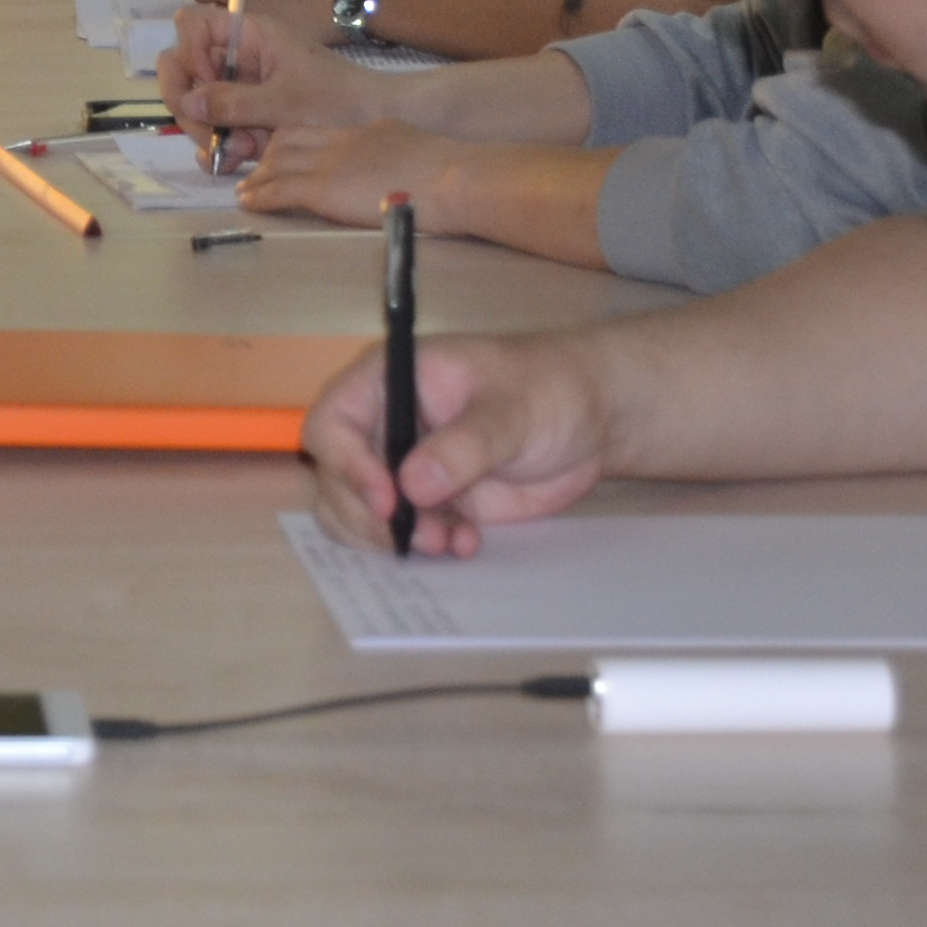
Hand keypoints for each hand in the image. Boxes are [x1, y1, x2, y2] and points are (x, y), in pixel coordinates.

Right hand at [159, 7, 394, 153]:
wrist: (375, 124)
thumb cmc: (338, 100)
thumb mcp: (286, 101)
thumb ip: (234, 102)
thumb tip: (187, 103)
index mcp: (249, 34)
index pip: (191, 25)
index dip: (188, 51)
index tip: (206, 81)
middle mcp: (238, 57)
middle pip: (184, 69)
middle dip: (193, 105)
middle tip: (212, 134)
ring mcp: (239, 88)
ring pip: (196, 105)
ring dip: (210, 132)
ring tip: (244, 152)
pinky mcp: (244, 117)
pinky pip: (213, 128)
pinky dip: (220, 147)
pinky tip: (241, 160)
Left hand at [238, 119, 460, 225]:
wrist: (453, 178)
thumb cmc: (453, 175)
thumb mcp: (419, 152)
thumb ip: (398, 158)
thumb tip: (398, 175)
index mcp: (369, 130)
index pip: (319, 130)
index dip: (294, 142)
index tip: (282, 154)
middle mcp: (344, 140)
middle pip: (290, 140)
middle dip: (269, 157)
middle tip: (257, 173)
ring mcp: (331, 162)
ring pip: (278, 163)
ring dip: (258, 178)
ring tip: (246, 191)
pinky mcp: (324, 188)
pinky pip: (280, 190)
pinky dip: (261, 197)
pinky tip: (250, 204)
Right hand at [302, 330, 613, 554]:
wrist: (592, 419)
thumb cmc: (550, 388)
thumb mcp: (511, 410)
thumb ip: (464, 445)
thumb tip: (412, 484)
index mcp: (387, 381)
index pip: (333, 423)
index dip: (347, 463)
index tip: (388, 499)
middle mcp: (384, 424)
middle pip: (336, 478)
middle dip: (370, 515)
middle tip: (421, 536)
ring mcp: (405, 465)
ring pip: (359, 512)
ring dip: (392, 537)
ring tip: (446, 543)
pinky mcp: (431, 501)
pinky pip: (405, 532)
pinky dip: (427, 545)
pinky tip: (468, 543)